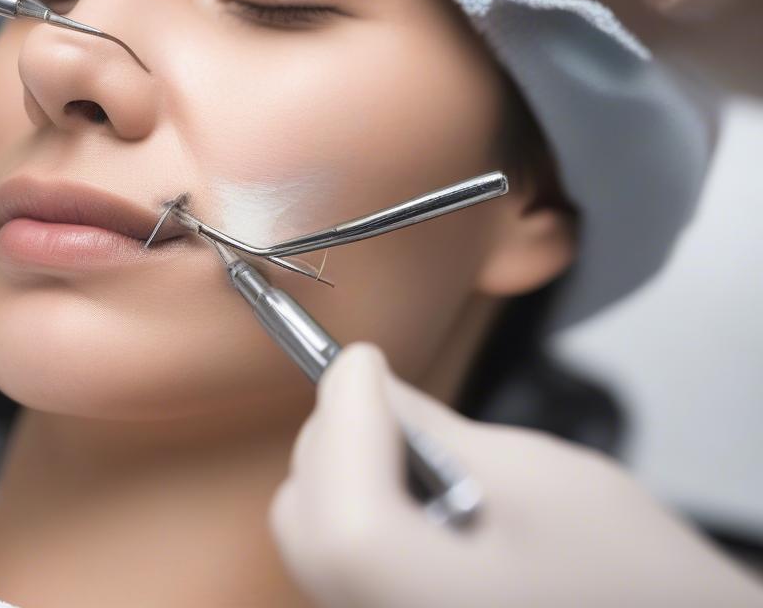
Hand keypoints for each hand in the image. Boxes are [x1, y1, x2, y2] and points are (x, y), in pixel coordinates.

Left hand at [271, 344, 762, 607]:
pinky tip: (411, 490)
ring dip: (345, 472)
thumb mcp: (534, 476)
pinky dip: (358, 510)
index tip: (364, 358)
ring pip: (314, 539)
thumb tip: (368, 384)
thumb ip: (430, 428)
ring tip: (407, 446)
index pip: (340, 498)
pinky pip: (341, 563)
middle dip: (337, 437)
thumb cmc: (634, 579)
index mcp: (418, 595)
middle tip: (383, 395)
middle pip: (308, 517)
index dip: (346, 412)